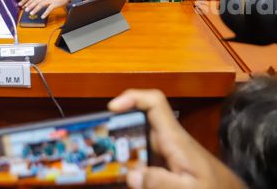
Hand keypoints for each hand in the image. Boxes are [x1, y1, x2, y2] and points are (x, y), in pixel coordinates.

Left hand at [24, 0, 72, 18]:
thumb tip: (40, 1)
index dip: (29, 2)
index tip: (25, 5)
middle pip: (36, 1)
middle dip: (30, 6)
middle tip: (25, 10)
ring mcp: (51, 0)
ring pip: (41, 4)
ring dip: (35, 9)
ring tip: (31, 13)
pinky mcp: (55, 3)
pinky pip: (49, 9)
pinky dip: (45, 13)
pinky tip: (43, 16)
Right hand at [108, 90, 246, 188]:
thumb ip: (161, 183)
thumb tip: (131, 175)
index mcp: (176, 140)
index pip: (154, 102)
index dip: (132, 97)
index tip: (112, 108)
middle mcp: (171, 142)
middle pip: (140, 123)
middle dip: (118, 131)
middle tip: (101, 144)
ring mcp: (171, 154)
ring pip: (140, 144)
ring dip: (124, 153)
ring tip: (108, 164)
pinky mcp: (172, 167)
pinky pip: (147, 161)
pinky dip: (135, 168)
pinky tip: (129, 179)